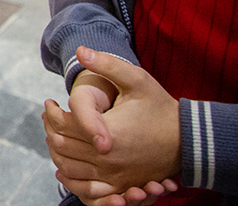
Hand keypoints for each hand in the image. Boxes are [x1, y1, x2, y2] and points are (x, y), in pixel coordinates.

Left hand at [42, 47, 181, 204]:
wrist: (188, 140)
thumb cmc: (160, 107)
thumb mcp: (137, 79)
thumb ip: (107, 64)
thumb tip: (80, 50)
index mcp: (109, 131)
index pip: (63, 125)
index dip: (51, 113)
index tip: (49, 102)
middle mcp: (108, 158)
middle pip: (61, 146)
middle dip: (50, 130)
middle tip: (49, 117)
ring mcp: (114, 176)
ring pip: (68, 168)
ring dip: (56, 152)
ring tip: (55, 134)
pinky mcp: (120, 186)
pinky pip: (85, 188)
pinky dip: (70, 177)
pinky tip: (65, 163)